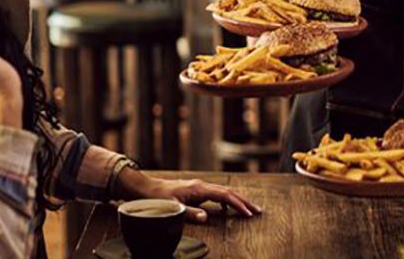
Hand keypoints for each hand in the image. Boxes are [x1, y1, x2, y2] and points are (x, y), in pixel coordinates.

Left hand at [119, 171, 261, 221]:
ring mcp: (199, 187)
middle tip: (258, 210)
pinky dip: (226, 200)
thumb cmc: (157, 197)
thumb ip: (189, 213)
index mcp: (198, 189)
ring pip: (224, 192)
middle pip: (228, 192)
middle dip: (244, 201)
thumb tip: (206, 217)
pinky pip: (216, 194)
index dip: (238, 205)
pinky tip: (227, 208)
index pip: (224, 196)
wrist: (145, 188)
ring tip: (248, 209)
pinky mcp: (196, 190)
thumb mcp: (172, 207)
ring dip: (237, 200)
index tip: (249, 213)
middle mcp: (201, 185)